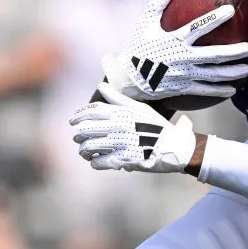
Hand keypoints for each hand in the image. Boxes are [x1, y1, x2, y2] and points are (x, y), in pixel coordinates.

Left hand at [71, 82, 196, 173]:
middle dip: (79, 134)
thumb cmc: (157, 126)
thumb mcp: (139, 108)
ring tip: (86, 151)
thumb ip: (117, 98)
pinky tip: (96, 161)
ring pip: (89, 147)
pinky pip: (98, 162)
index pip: (92, 111)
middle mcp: (118, 127)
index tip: (73, 120)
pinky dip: (94, 162)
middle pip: (85, 129)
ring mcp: (119, 144)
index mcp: (121, 112)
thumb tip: (100, 86)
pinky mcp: (122, 160)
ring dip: (84, 150)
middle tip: (78, 137)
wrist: (174, 147)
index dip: (79, 115)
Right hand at [102, 0, 247, 102]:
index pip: (198, 27)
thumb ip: (157, 5)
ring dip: (232, 72)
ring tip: (247, 69)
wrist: (128, 78)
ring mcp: (184, 75)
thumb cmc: (139, 48)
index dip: (214, 18)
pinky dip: (219, 90)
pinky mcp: (183, 88)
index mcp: (175, 40)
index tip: (230, 10)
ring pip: (213, 75)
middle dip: (234, 52)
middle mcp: (182, 58)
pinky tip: (233, 89)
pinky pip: (205, 90)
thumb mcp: (145, 24)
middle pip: (213, 55)